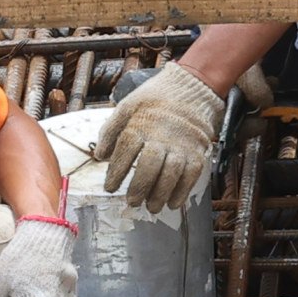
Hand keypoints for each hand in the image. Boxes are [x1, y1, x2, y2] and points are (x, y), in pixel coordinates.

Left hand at [98, 64, 230, 211]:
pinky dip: (183, 191)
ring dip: (161, 193)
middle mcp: (161, 137)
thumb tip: (100, 155)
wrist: (191, 89)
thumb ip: (111, 130)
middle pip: (148, 165)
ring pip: (171, 173)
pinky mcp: (197, 151)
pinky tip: (174, 204)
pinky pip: (192, 174)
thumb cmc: (155, 99)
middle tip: (132, 202)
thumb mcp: (127, 106)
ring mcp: (181, 145)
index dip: (116, 172)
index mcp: (140, 125)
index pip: (125, 151)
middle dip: (139, 187)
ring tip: (152, 207)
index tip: (110, 188)